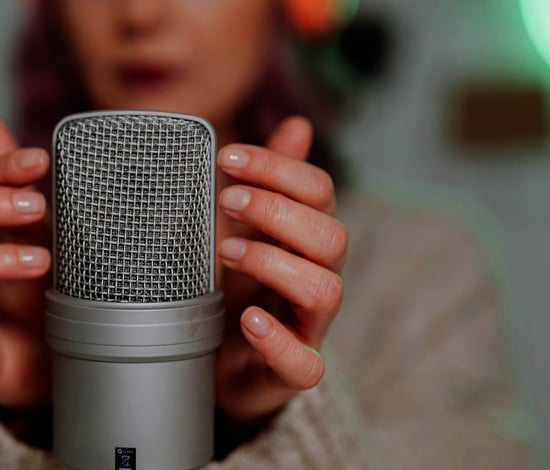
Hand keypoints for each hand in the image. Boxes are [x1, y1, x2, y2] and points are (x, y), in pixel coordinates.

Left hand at [214, 117, 346, 428]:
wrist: (217, 363)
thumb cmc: (238, 288)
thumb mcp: (247, 229)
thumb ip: (271, 182)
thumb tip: (299, 126)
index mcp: (307, 239)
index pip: (318, 192)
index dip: (278, 169)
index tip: (226, 157)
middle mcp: (317, 278)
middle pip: (332, 236)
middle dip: (277, 211)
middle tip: (226, 199)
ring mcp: (308, 326)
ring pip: (325, 290)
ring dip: (273, 263)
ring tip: (227, 252)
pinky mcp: (290, 371)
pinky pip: (305, 364)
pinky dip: (277, 340)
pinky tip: (247, 319)